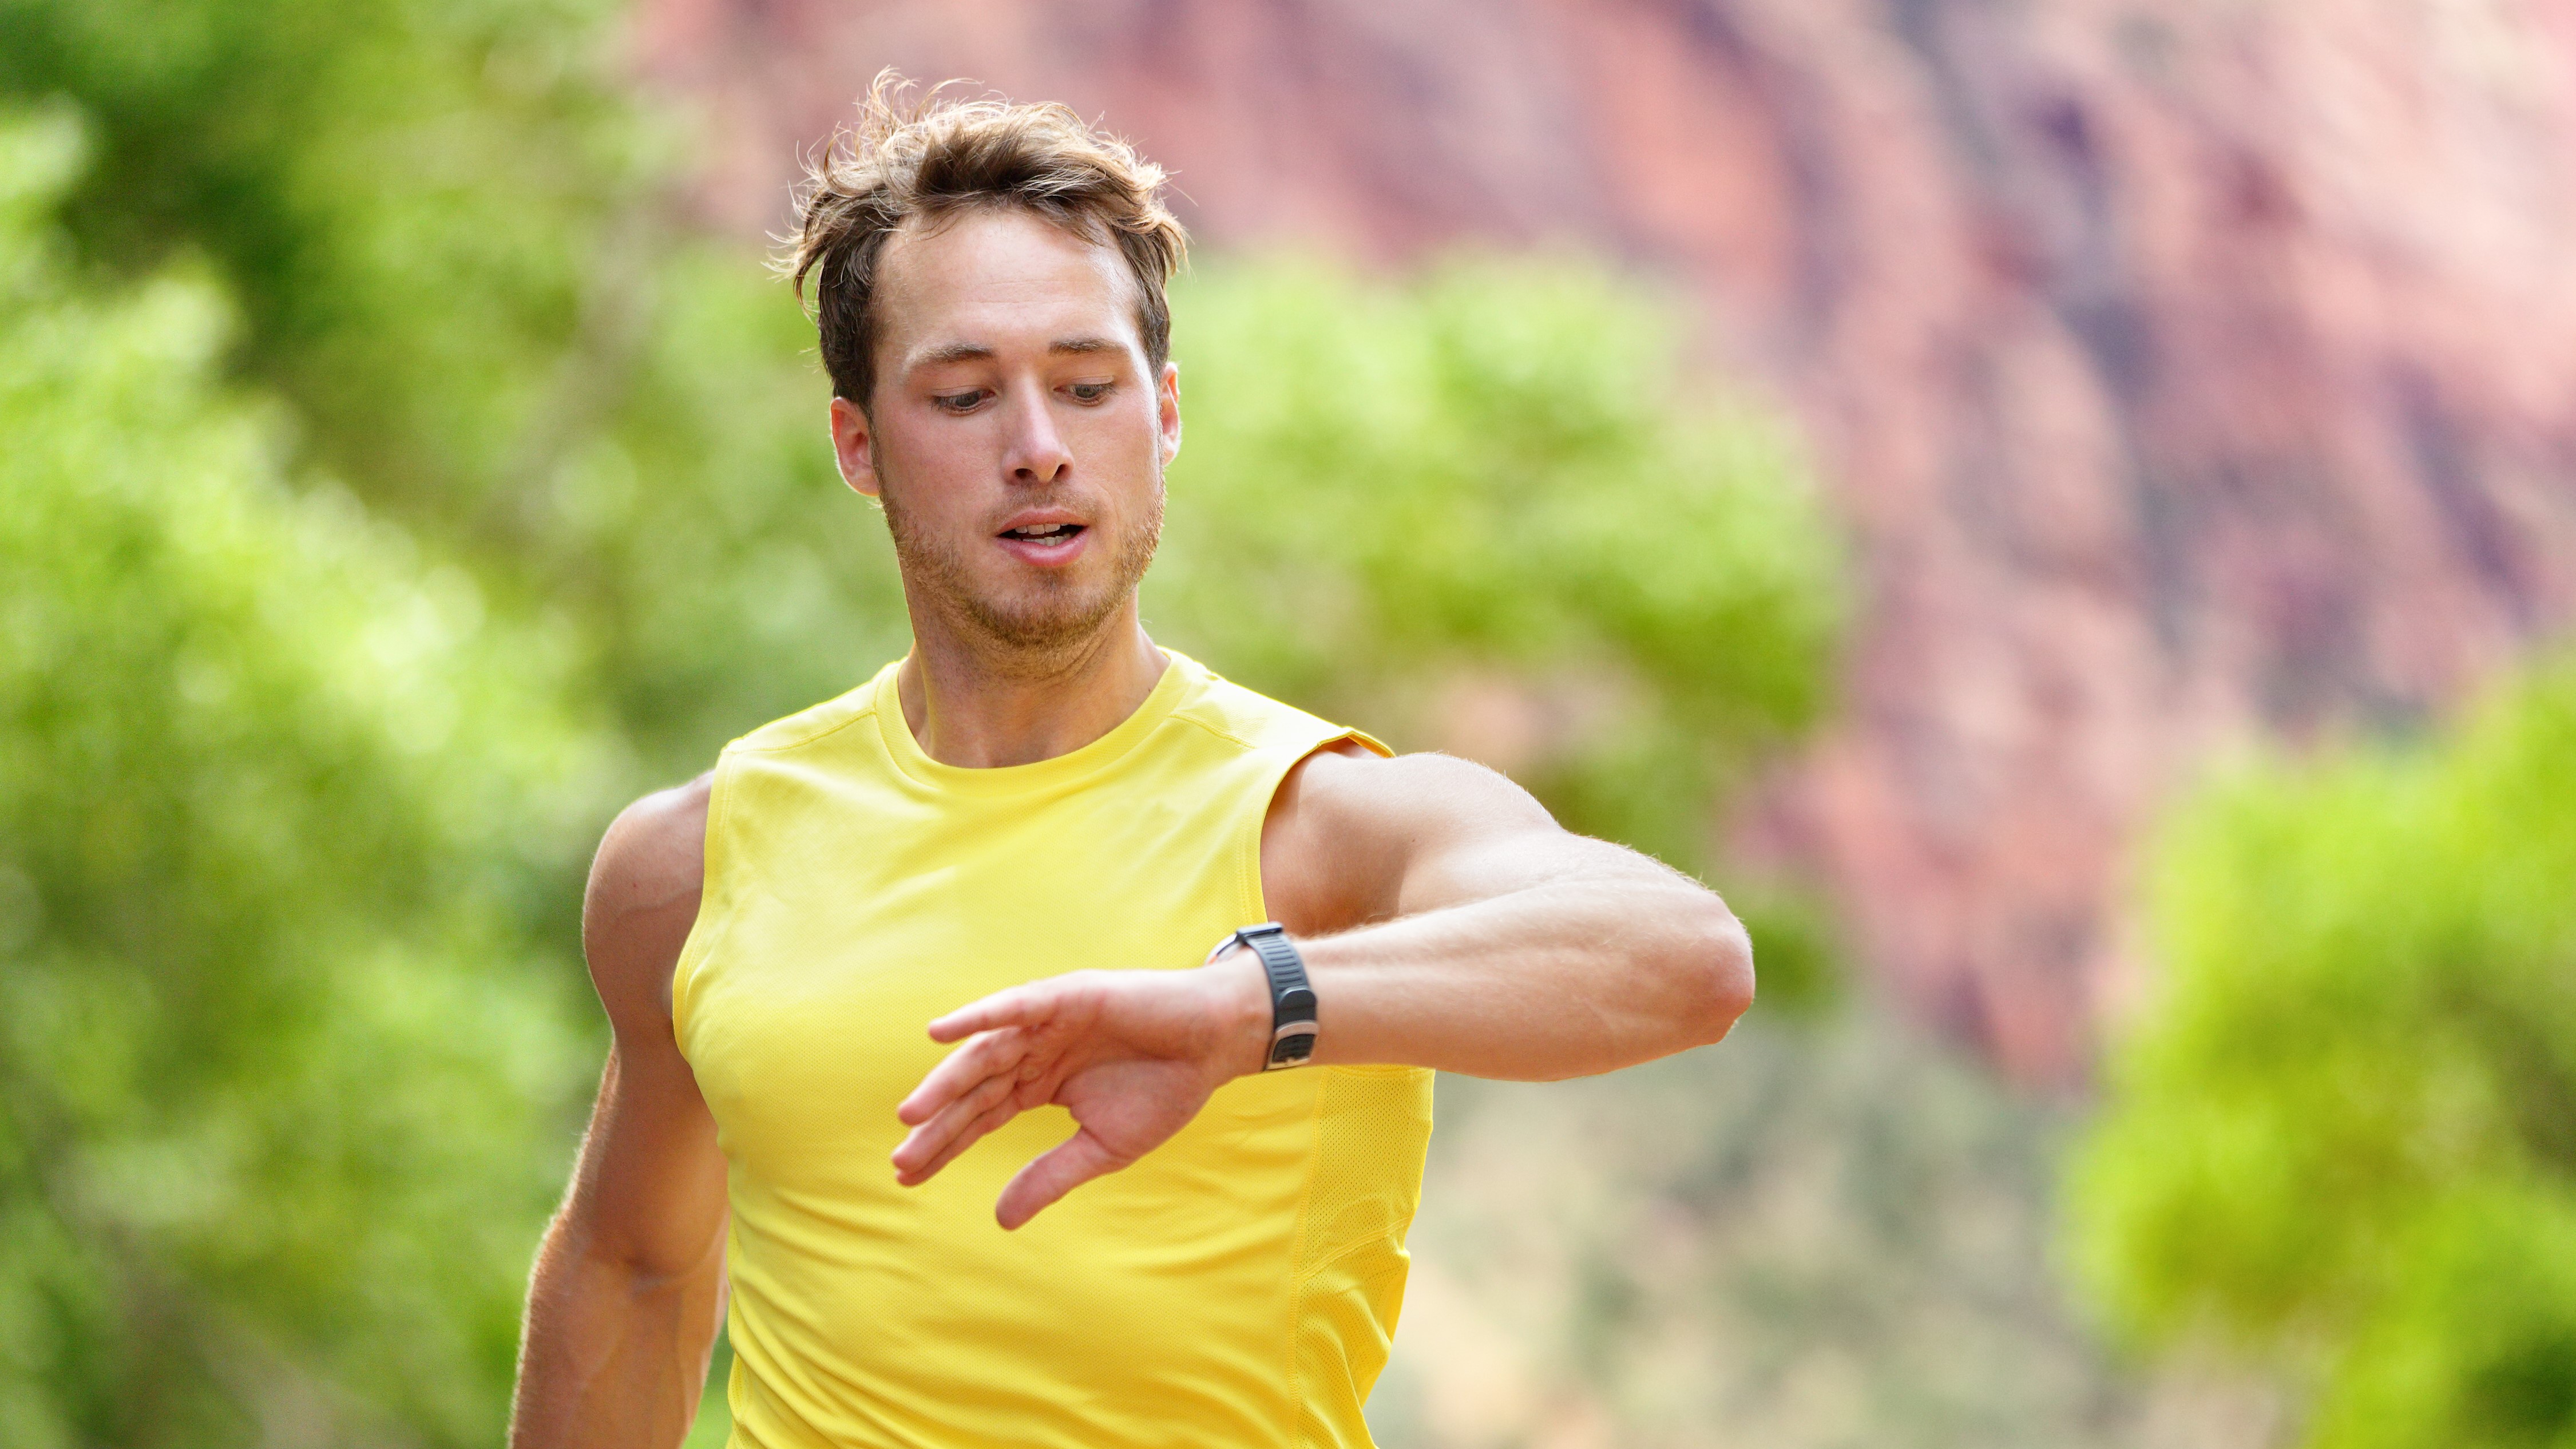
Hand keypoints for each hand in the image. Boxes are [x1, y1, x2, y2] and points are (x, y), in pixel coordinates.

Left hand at [892, 957, 1269, 1228]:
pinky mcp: (1067, 996)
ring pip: (985, 1054)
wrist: (1215, 1045)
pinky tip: (941, 1033)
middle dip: (937, 1125)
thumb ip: (1050, 1176)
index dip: (945, 1146)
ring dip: (946, 1082)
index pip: (981, 1117)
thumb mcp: (1102, 1148)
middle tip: (899, 1159)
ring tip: (912, 1115)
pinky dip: (978, 1016)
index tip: (908, 1176)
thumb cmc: (1166, 1090)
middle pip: (974, 1091)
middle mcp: (1035, 1051)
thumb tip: (1001, 1221)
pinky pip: (1014, 1007)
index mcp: (1040, 1084)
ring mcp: (1047, 1021)